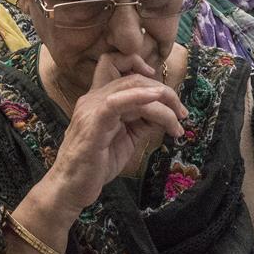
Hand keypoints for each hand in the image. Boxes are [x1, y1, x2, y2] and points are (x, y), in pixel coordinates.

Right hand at [40, 53, 187, 217]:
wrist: (72, 188)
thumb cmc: (95, 166)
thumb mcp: (125, 139)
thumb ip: (141, 122)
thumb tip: (164, 115)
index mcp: (98, 99)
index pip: (115, 65)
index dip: (138, 65)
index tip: (161, 88)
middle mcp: (93, 98)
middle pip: (133, 78)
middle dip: (164, 92)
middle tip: (181, 113)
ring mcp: (92, 108)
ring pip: (131, 88)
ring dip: (162, 101)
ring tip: (178, 120)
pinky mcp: (94, 122)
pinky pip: (117, 102)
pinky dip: (140, 96)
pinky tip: (157, 99)